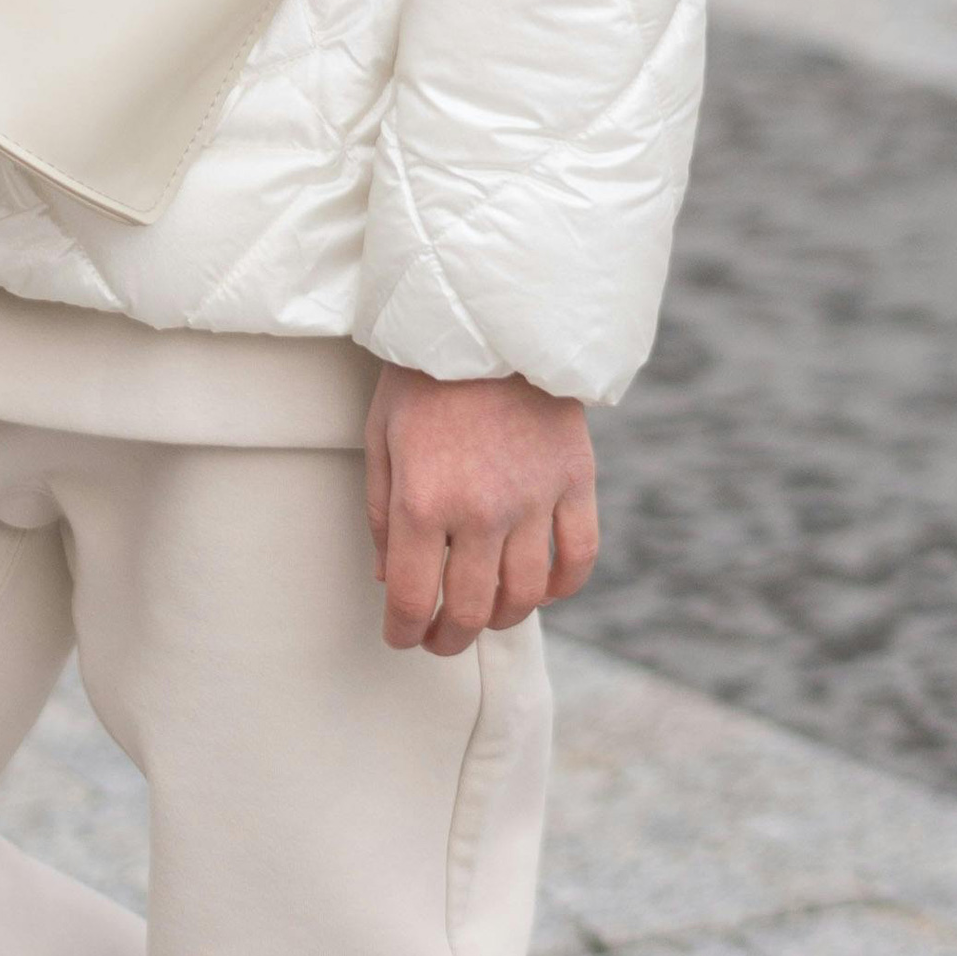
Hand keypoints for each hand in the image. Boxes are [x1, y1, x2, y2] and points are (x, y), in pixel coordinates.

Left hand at [365, 363, 599, 654]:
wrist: (486, 315)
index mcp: (421, 500)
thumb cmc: (422, 375)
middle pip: (468, 610)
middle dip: (447, 638)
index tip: (401, 638)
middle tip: (438, 640)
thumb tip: (387, 578)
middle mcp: (479, 510)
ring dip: (501, 618)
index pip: (411, 598)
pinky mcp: (574, 480)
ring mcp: (533, 498)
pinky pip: (577, 558)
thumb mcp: (379, 437)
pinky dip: (562, 588)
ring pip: (525, 595)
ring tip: (484, 616)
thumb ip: (380, 513)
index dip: (403, 632)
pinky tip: (542, 590)